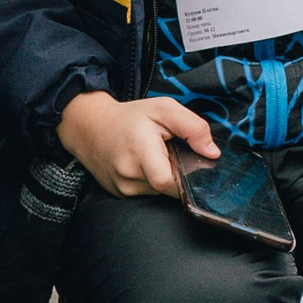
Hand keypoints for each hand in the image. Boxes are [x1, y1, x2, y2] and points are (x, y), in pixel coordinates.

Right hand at [58, 89, 216, 198]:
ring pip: (159, 192)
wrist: (90, 127)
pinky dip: (152, 181)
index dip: (184, 177)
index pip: (166, 180)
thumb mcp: (164, 109)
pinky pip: (147, 193)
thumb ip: (193, 128)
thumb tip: (212, 153)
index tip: (187, 163)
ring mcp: (122, 187)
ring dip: (164, 177)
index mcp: (140, 149)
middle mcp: (128, 173)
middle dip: (176, 173)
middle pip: (167, 187)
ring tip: (154, 157)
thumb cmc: (129, 118)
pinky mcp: (120, 194)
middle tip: (169, 153)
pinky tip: (144, 166)